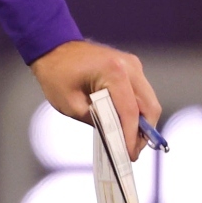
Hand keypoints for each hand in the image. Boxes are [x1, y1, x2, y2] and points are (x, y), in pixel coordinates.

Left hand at [31, 39, 161, 159]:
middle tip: (132, 151)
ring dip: (143, 122)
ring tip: (130, 142)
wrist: (52, 46)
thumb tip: (116, 137)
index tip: (130, 155)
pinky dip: (137, 110)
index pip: (130, 111)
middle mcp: (130, 66)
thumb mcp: (71, 105)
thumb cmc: (56, 74)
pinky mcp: (131, 67)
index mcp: (114, 72)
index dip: (131, 136)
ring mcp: (133, 65)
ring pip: (149, 100)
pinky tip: (127, 125)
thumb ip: (97, 121)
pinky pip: (141, 93)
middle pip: (149, 106)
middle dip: (144, 132)